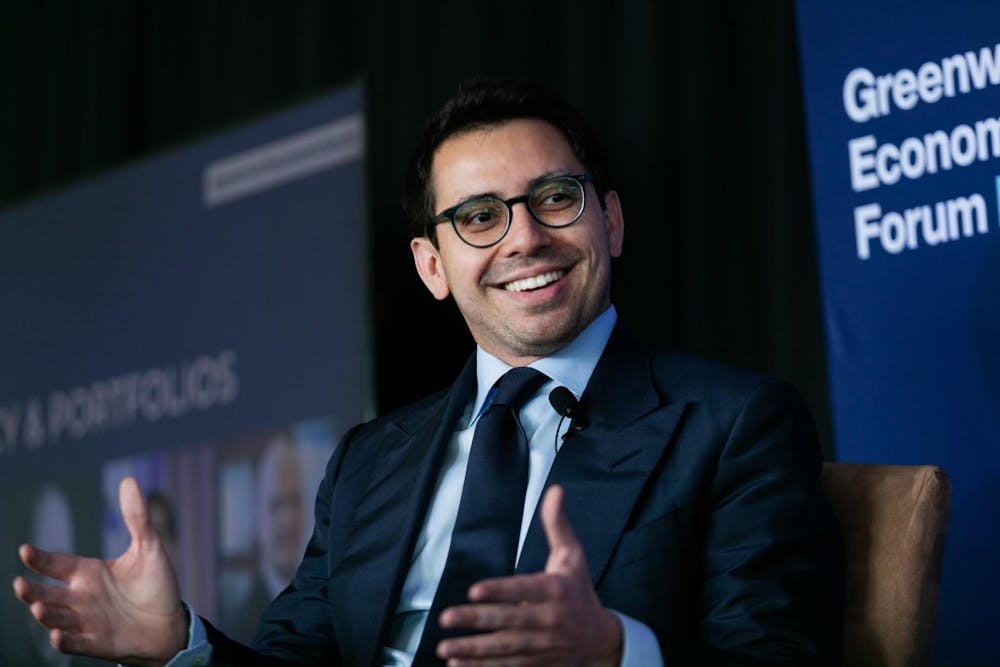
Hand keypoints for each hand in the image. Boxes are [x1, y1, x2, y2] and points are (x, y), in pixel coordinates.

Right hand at [12, 477, 187, 666]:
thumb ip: (137, 517)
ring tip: (38, 608)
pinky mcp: (98, 644)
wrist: (171, 623)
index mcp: (88, 573)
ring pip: (57, 619)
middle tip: (20, 584)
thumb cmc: (156, 585)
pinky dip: (65, 640)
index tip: (24, 550)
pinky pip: (75, 644)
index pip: (56, 564)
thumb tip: (129, 480)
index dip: (40, 558)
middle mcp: (81, 598)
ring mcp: (87, 622)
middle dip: (31, 591)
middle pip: (47, 594)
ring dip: (46, 615)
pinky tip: (57, 635)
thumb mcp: (149, 547)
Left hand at [436, 485, 622, 665]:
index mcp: (556, 590)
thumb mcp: (573, 556)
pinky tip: (458, 665)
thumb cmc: (579, 591)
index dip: (500, 591)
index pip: (524, 589)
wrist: (600, 640)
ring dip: (473, 650)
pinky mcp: (535, 663)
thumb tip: (555, 491)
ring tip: (445, 647)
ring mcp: (541, 645)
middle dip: (476, 620)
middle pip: (509, 621)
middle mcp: (549, 619)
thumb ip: (558, 524)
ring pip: (504, 648)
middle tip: (447, 617)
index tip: (475, 590)